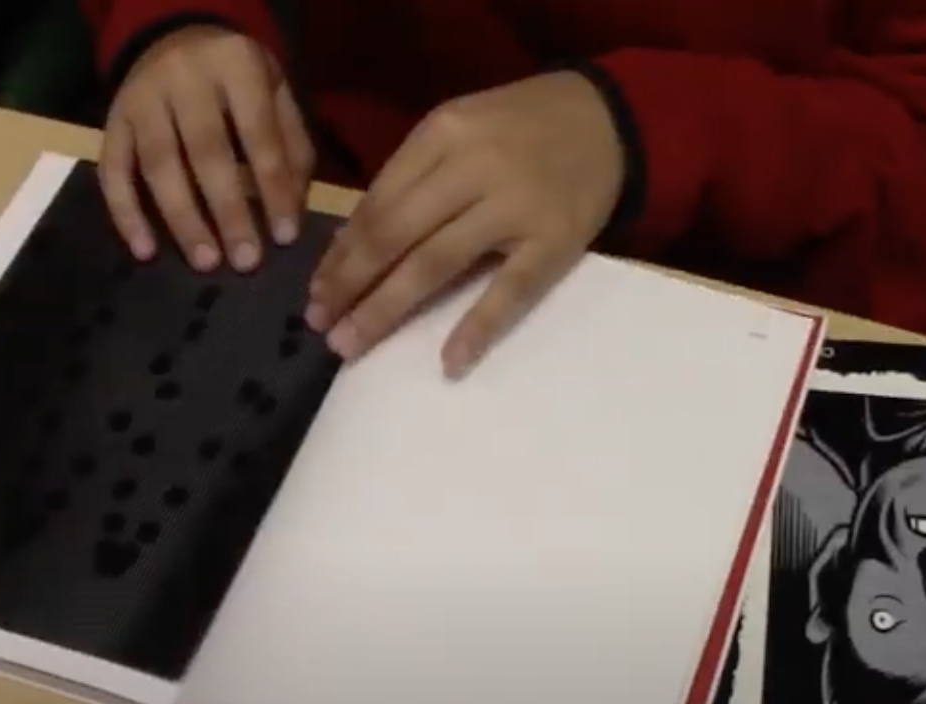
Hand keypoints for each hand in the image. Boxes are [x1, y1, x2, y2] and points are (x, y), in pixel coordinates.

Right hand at [100, 25, 314, 271]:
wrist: (174, 34)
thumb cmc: (236, 77)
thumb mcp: (276, 92)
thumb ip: (291, 145)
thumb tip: (292, 209)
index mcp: (235, 65)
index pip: (257, 134)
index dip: (272, 187)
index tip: (284, 236)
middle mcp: (184, 78)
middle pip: (206, 151)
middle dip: (228, 211)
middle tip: (246, 261)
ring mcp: (141, 98)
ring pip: (158, 165)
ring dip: (182, 219)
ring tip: (206, 262)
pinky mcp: (111, 121)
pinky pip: (113, 171)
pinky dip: (126, 213)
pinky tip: (145, 251)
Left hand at [306, 71, 624, 377]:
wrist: (608, 119)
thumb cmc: (520, 129)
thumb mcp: (460, 130)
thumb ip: (412, 178)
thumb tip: (350, 244)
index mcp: (442, 133)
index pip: (378, 201)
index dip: (341, 251)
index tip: (317, 290)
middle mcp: (473, 167)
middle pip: (395, 234)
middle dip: (350, 283)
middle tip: (320, 324)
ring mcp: (515, 206)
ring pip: (437, 264)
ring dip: (387, 308)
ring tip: (351, 344)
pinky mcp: (555, 241)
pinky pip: (510, 290)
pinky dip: (478, 326)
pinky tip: (450, 361)